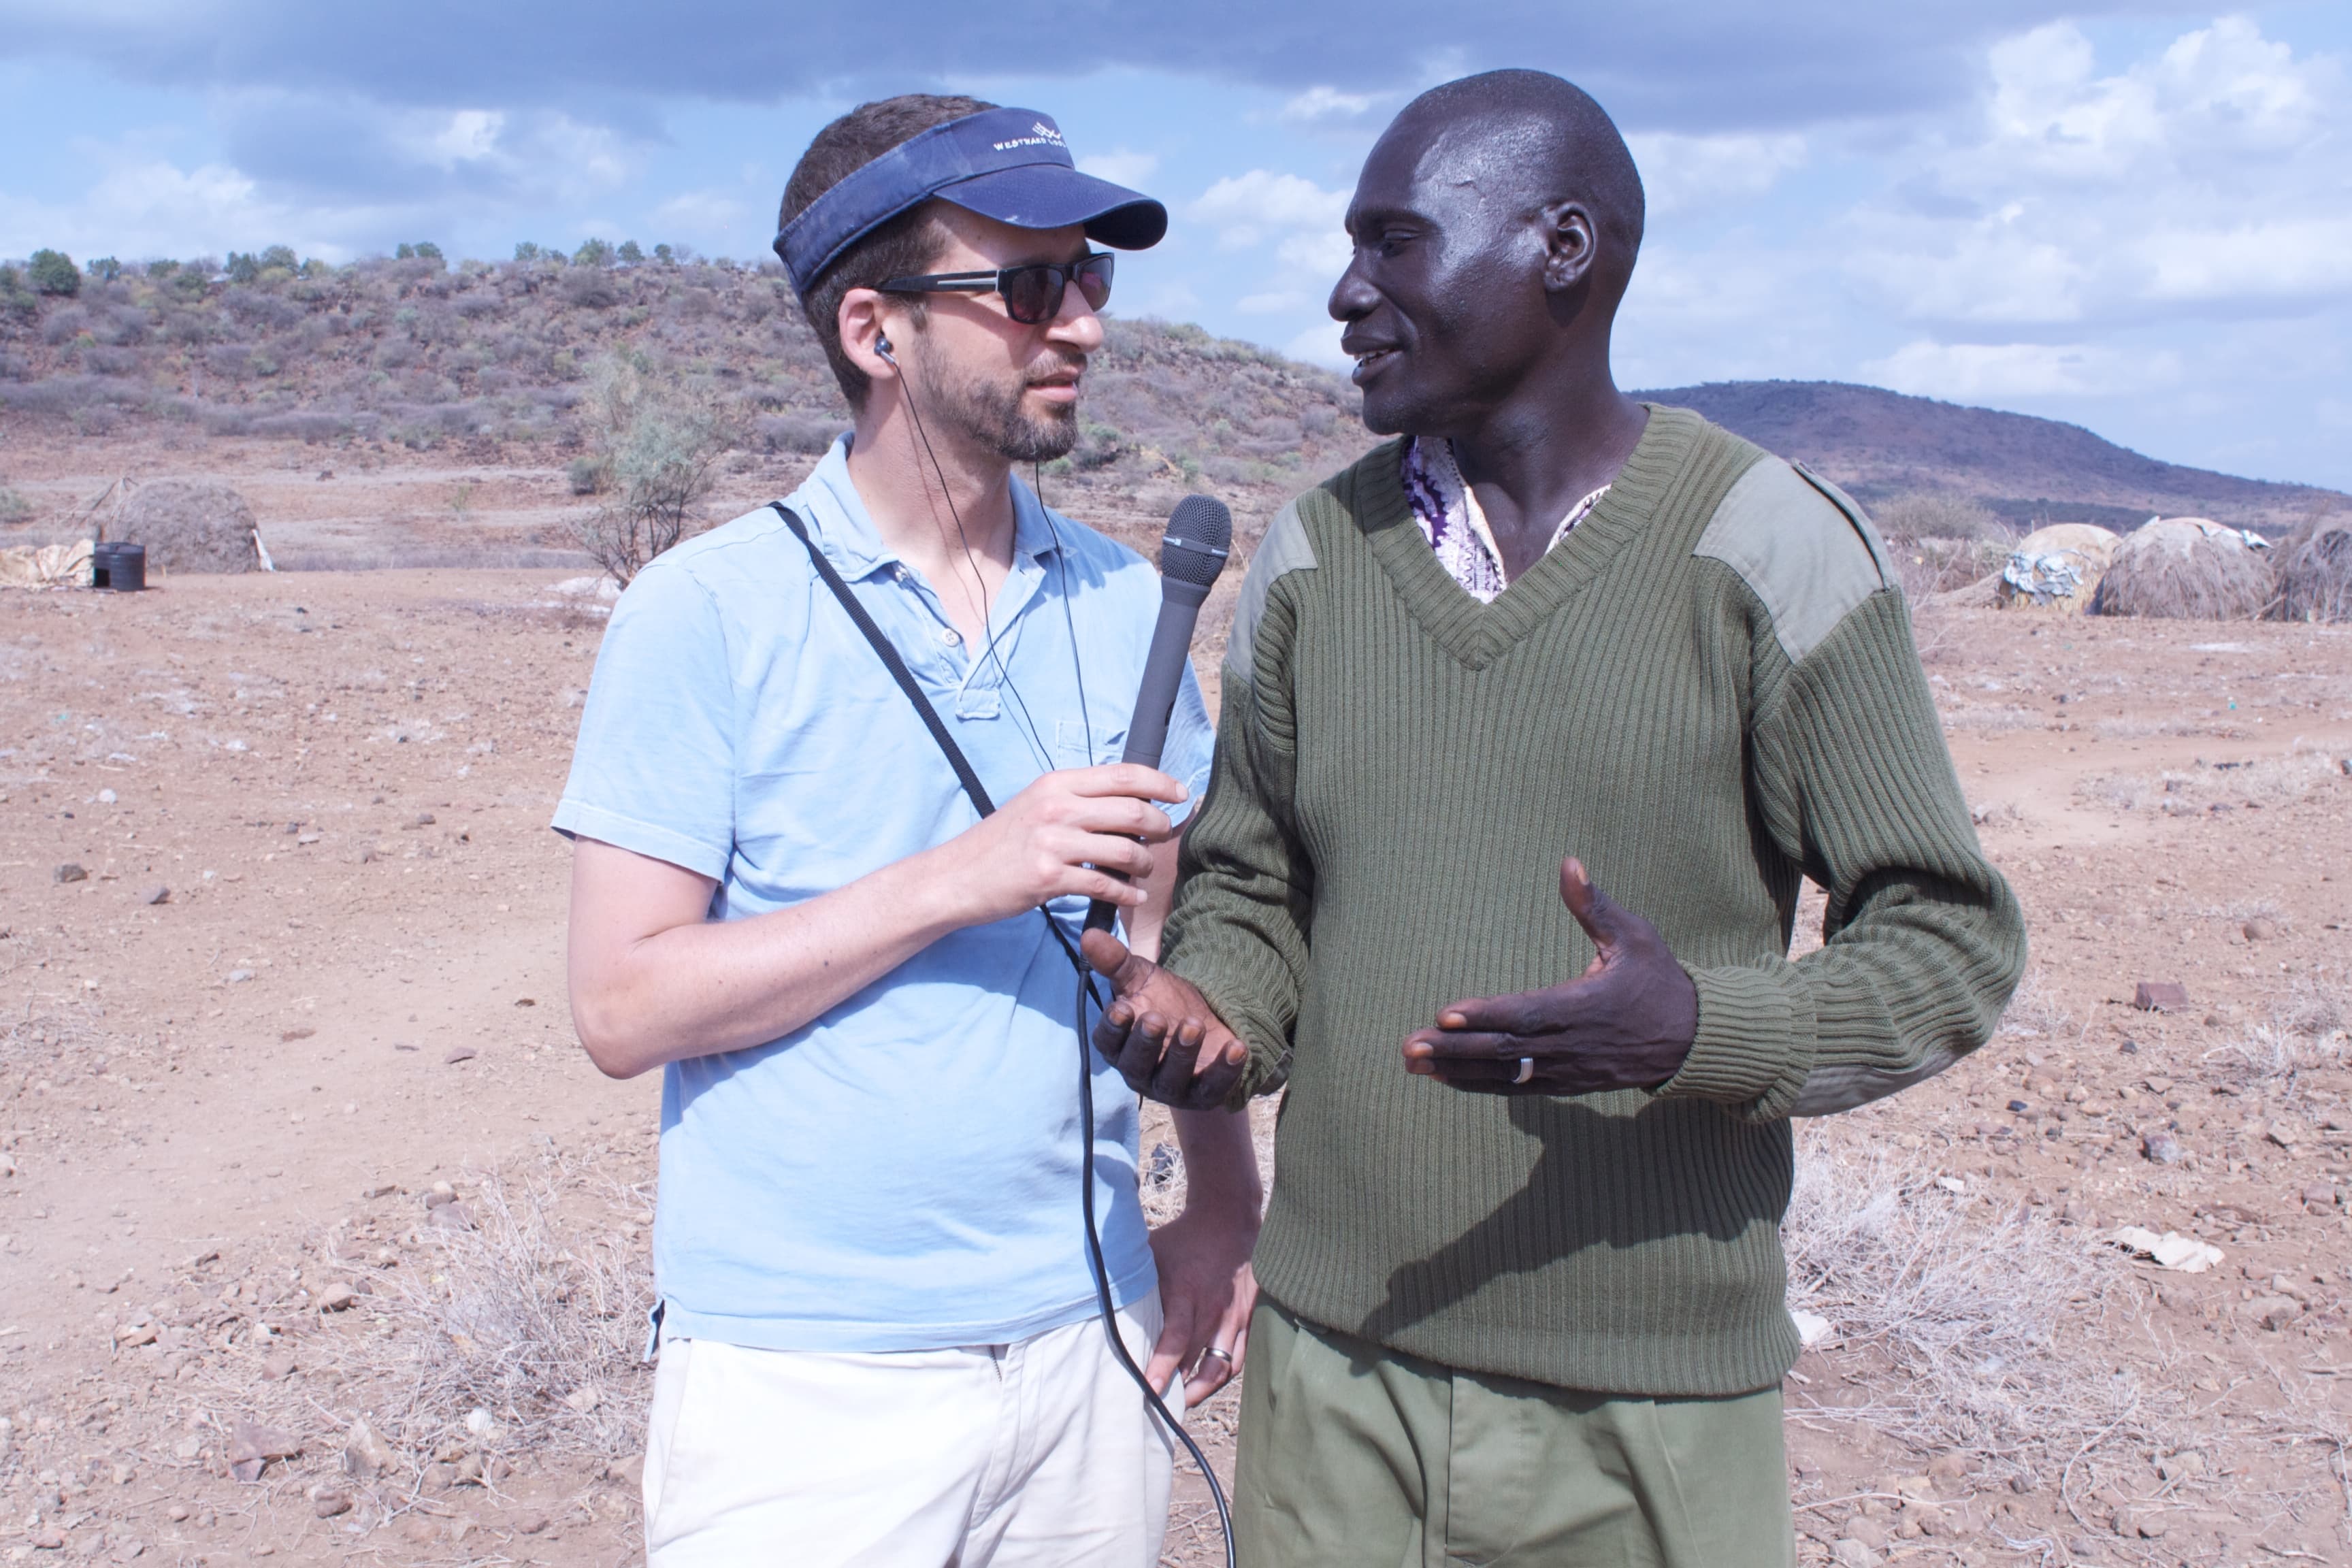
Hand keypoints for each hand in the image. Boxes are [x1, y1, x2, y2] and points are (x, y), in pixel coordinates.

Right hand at [938, 765, 1183, 927]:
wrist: (957, 876)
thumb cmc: (1002, 842)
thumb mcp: (1037, 804)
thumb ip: (1078, 799)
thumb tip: (1129, 802)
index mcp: (1057, 783)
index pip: (1123, 774)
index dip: (1160, 783)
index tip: (1180, 794)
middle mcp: (1057, 806)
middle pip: (1132, 810)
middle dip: (1159, 826)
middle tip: (1164, 837)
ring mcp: (1052, 842)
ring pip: (1124, 849)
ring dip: (1144, 863)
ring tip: (1143, 870)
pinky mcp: (1047, 878)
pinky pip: (1104, 885)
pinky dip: (1126, 893)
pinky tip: (1132, 896)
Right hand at [1080, 929, 1249, 1108]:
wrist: (1206, 1024)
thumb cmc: (1165, 1003)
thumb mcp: (1142, 979)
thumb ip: (1117, 962)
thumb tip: (1089, 935)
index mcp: (1119, 1046)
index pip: (1108, 1042)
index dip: (1113, 1028)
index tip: (1120, 1008)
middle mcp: (1140, 1072)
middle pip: (1137, 1063)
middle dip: (1146, 1042)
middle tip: (1155, 1018)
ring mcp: (1172, 1088)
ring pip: (1171, 1078)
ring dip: (1183, 1053)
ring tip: (1194, 1025)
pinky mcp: (1203, 1095)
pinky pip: (1213, 1088)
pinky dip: (1225, 1070)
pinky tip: (1237, 1047)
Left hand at [1146, 1207, 1258, 1406]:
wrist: (1229, 1220)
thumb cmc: (1183, 1238)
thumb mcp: (1152, 1252)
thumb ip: (1133, 1280)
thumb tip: (1096, 1298)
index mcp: (1186, 1292)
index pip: (1175, 1338)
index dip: (1163, 1365)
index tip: (1150, 1388)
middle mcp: (1213, 1309)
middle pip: (1196, 1361)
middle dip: (1177, 1388)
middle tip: (1155, 1409)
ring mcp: (1234, 1317)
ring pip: (1221, 1367)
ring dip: (1200, 1390)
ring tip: (1180, 1406)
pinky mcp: (1248, 1319)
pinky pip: (1239, 1358)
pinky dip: (1221, 1377)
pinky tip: (1204, 1386)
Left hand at [1401, 857, 1696, 1094]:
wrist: (1692, 1040)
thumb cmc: (1659, 979)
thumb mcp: (1635, 937)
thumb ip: (1595, 905)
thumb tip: (1569, 862)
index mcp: (1587, 1005)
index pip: (1528, 1014)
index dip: (1486, 1015)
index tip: (1445, 1011)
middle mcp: (1573, 1044)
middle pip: (1506, 1050)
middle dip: (1455, 1049)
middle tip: (1409, 1045)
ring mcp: (1568, 1070)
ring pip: (1505, 1075)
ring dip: (1457, 1070)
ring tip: (1412, 1063)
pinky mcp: (1566, 1084)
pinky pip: (1516, 1088)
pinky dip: (1478, 1084)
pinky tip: (1444, 1077)